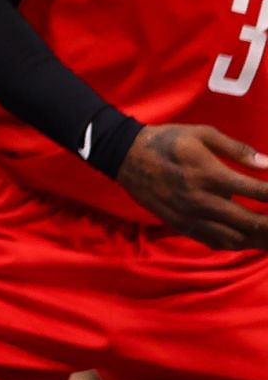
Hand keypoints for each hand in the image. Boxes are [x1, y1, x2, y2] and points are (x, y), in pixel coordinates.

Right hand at [117, 124, 267, 249]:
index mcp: (209, 174)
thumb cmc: (168, 141)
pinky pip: (215, 242)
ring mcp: (191, 217)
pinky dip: (237, 244)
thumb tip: (267, 163)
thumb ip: (236, 149)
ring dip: (260, 240)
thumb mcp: (202, 134)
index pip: (256, 191)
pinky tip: (249, 241)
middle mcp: (203, 200)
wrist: (127, 157)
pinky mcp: (182, 225)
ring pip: (235, 238)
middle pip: (251, 222)